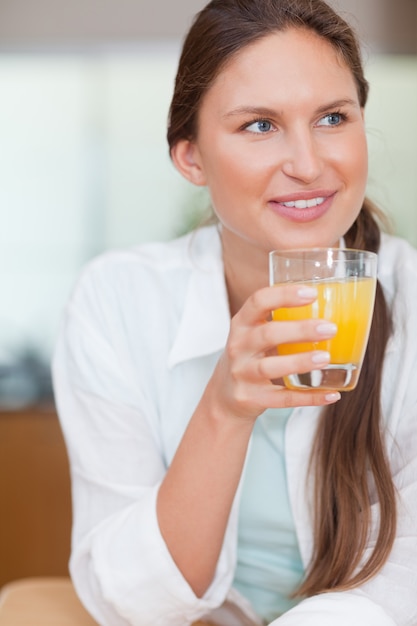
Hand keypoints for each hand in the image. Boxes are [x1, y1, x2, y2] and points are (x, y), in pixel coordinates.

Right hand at [208, 283, 339, 420]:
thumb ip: (280, 321)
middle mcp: (239, 347)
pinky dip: (308, 397)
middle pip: (268, 334)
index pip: (259, 301)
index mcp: (242, 324)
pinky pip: (282, 399)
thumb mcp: (253, 333)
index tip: (312, 293)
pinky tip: (331, 394)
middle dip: (300, 330)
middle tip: (330, 328)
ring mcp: (243, 374)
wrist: (224, 395)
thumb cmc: (250, 356)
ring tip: (326, 358)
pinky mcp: (251, 398)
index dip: (284, 295)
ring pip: (270, 367)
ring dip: (300, 362)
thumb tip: (332, 306)